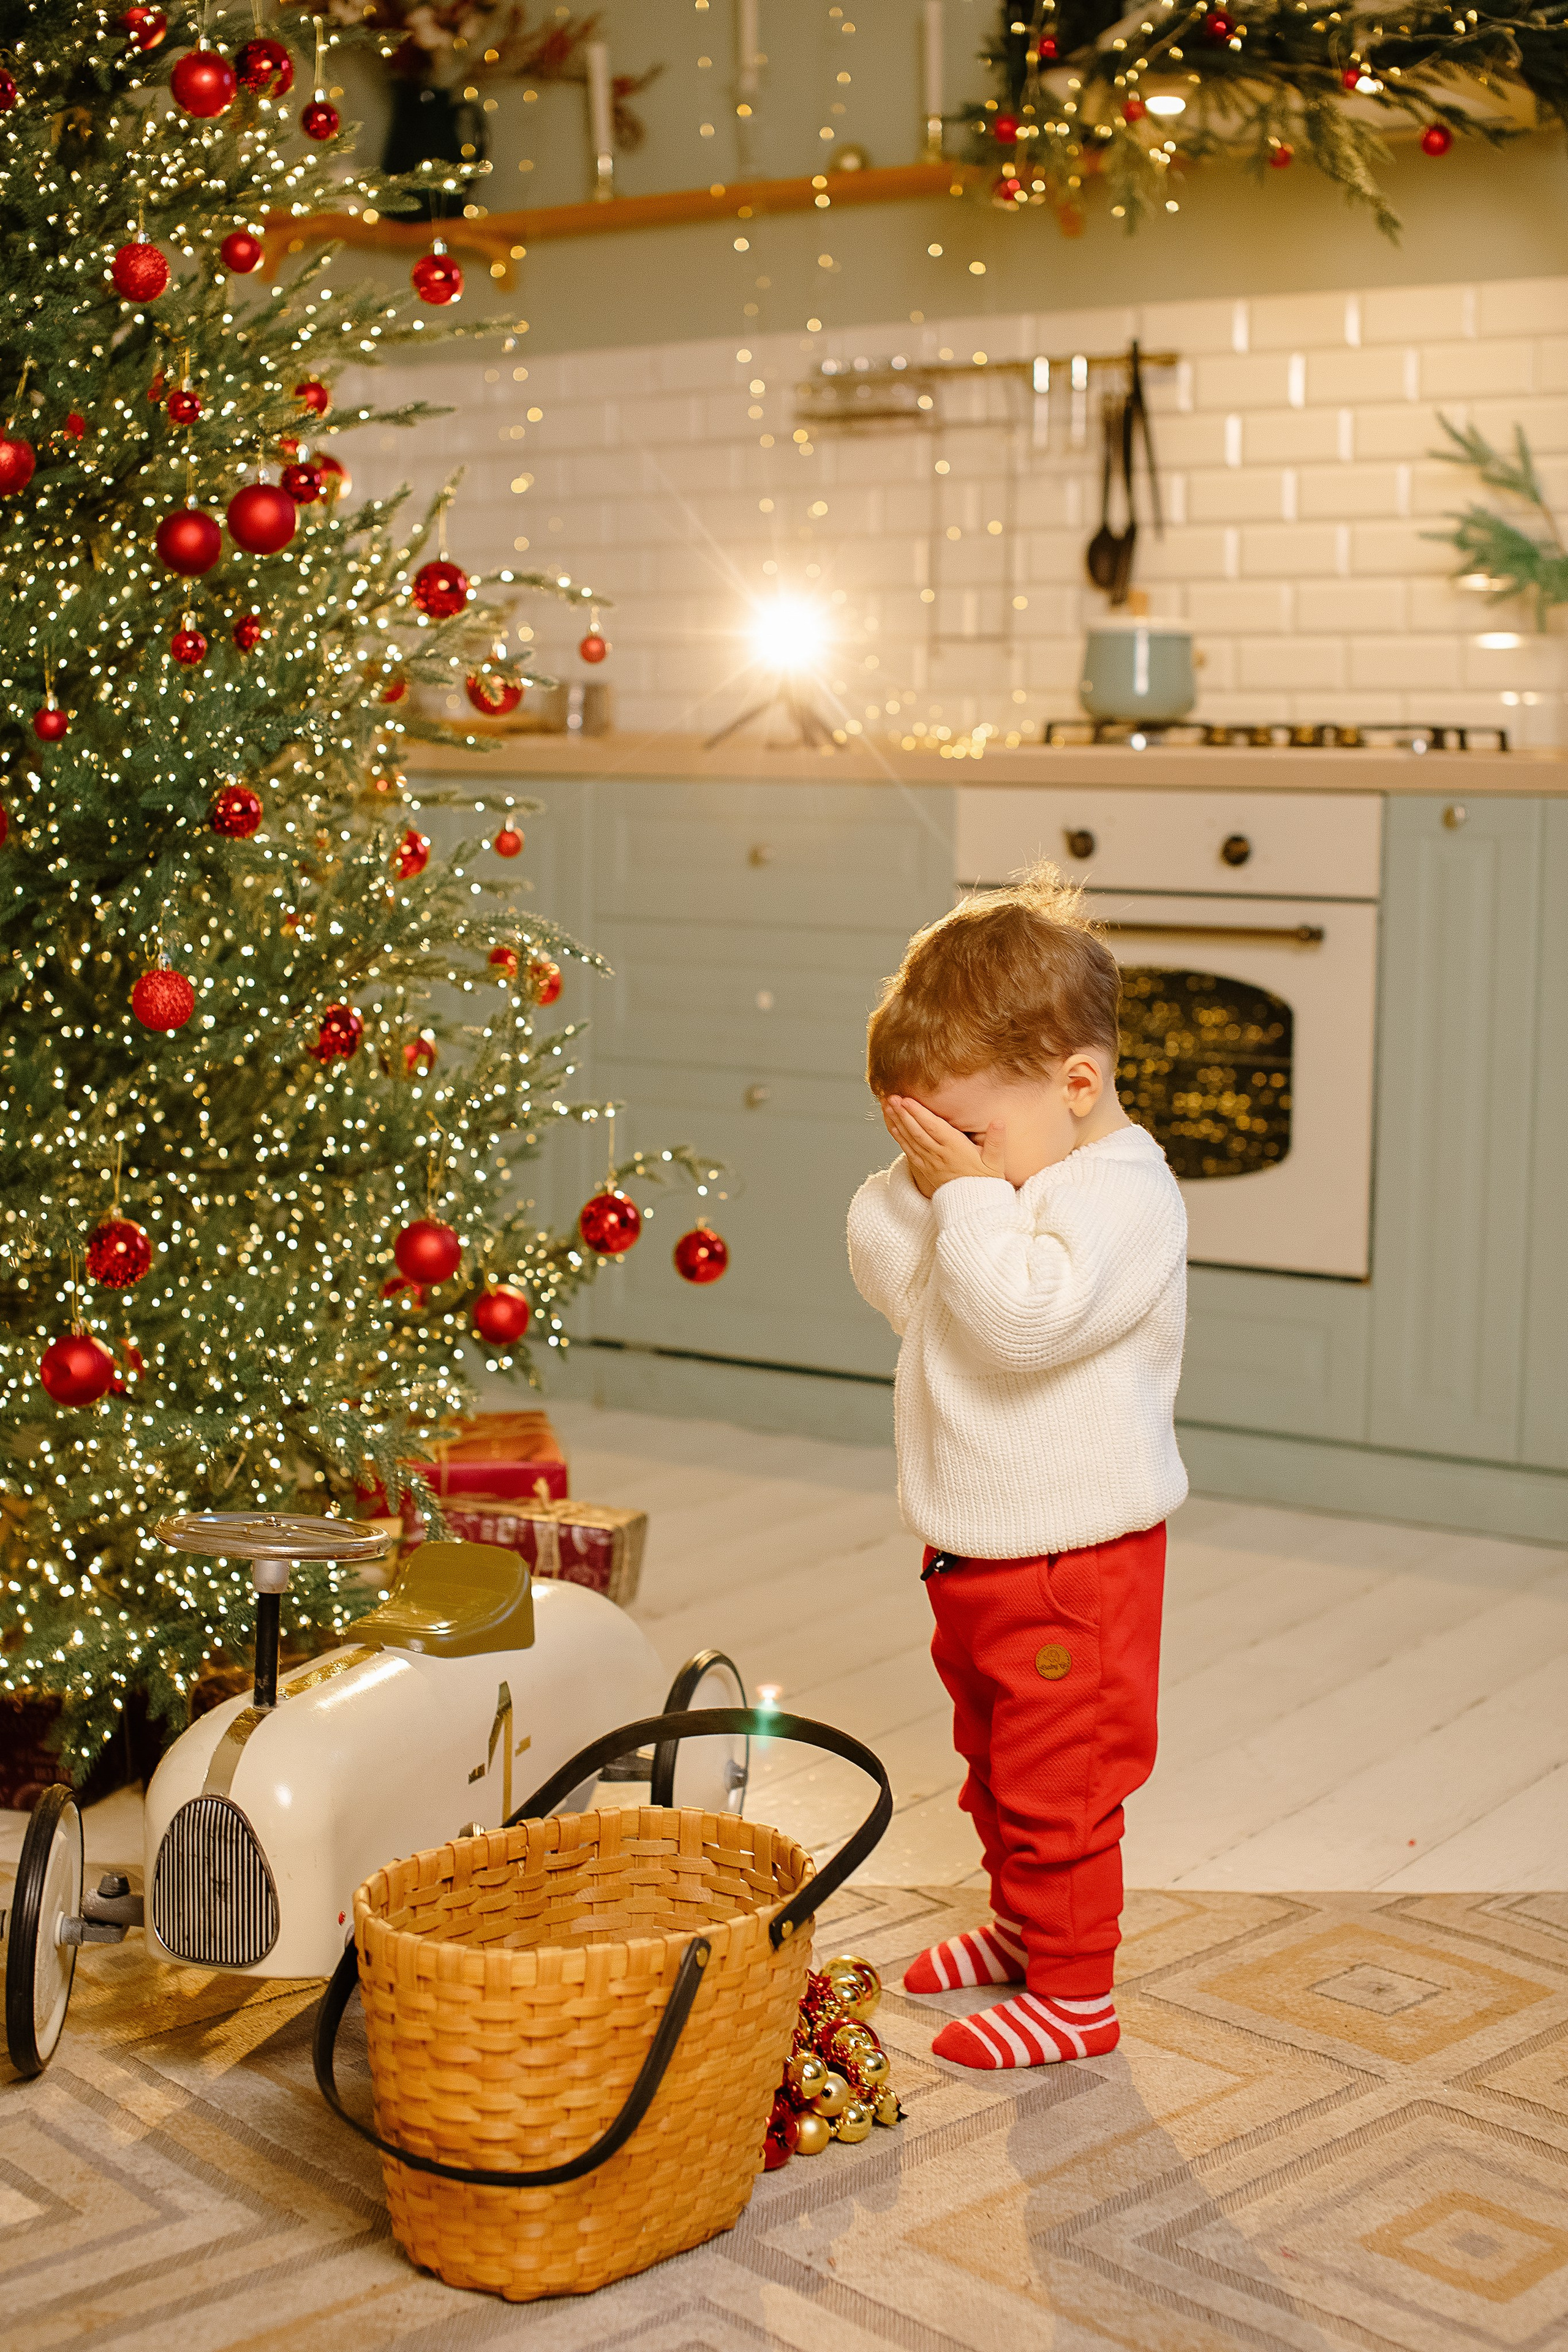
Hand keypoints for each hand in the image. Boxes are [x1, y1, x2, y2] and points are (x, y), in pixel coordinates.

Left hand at [883, 1096, 1005, 1197]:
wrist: (973, 1206)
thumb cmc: (985, 1181)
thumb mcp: (996, 1162)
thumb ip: (997, 1141)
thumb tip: (999, 1121)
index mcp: (955, 1148)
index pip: (933, 1127)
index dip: (918, 1113)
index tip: (906, 1099)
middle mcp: (939, 1154)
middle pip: (916, 1131)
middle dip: (902, 1113)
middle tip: (890, 1097)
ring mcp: (929, 1162)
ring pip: (909, 1139)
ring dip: (896, 1122)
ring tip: (886, 1106)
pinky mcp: (925, 1169)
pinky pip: (909, 1151)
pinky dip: (899, 1138)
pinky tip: (892, 1126)